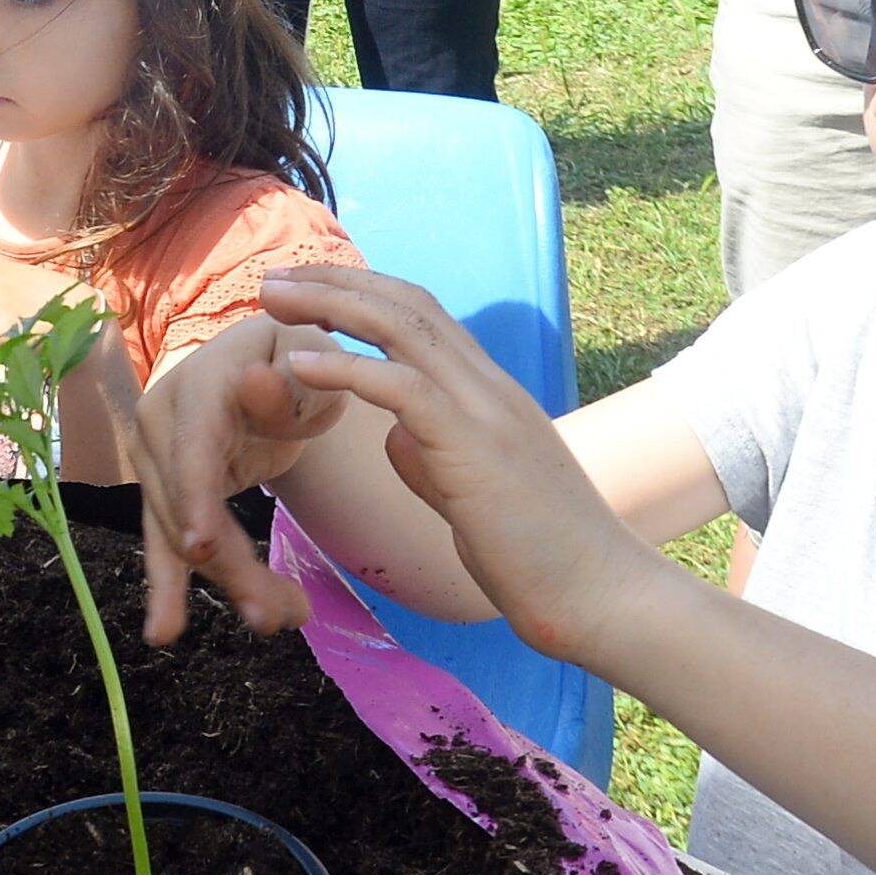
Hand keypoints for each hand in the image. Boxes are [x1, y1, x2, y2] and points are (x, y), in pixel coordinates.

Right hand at [99, 311, 331, 642]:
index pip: (192, 447)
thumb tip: (255, 385)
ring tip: (280, 619)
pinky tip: (163, 631)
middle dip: (231, 566)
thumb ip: (290, 381)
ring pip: (181, 536)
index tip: (201, 548)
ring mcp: (155, 459)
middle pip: (187, 506)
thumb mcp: (311, 362)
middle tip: (283, 616)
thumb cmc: (296, 358)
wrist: (267, 363)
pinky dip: (169, 590)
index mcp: (197, 386)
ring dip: (230, 583)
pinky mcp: (163, 492)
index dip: (196, 496)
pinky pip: (164, 545)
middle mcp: (159, 422)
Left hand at [250, 271, 665, 671]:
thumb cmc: (540, 557)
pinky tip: (302, 363)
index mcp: (489, 395)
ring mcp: (488, 411)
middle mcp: (490, 387)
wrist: (602, 596)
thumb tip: (395, 439)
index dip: (362, 294)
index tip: (306, 291)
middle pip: (407, 303)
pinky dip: (349, 369)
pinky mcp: (477, 449)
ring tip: (274, 298)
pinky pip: (405, 389)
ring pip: (404, 328)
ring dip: (332, 305)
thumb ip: (433, 458)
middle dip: (335, 282)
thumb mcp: (474, 494)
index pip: (422, 315)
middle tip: (273, 278)